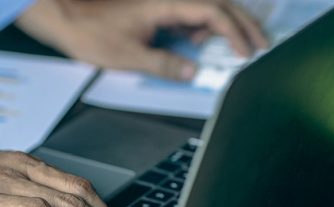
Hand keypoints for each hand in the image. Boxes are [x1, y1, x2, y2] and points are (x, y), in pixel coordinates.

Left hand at [16, 0, 267, 80]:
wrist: (69, 16)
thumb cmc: (93, 32)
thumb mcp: (129, 54)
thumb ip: (164, 63)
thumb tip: (194, 71)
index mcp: (167, 4)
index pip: (213, 12)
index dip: (235, 33)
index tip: (246, 53)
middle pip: (221, 4)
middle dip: (245, 24)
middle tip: (262, 45)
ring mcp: (168, 3)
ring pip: (211, 7)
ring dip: (231, 24)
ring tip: (245, 45)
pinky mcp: (163, 10)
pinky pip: (195, 15)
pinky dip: (209, 28)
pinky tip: (208, 42)